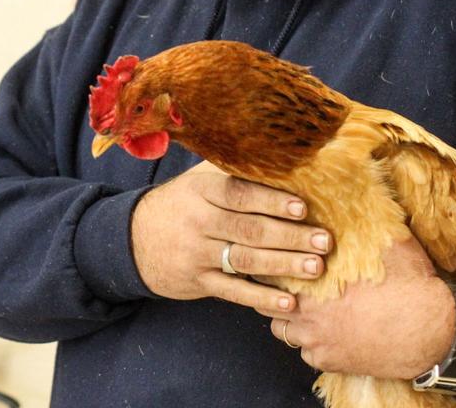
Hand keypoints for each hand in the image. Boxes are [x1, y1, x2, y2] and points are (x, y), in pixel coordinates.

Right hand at [130, 161, 330, 314]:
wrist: (132, 240)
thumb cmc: (180, 204)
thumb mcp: (196, 180)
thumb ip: (231, 171)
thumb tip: (279, 154)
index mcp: (201, 191)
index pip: (238, 194)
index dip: (271, 200)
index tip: (303, 207)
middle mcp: (198, 221)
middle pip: (248, 229)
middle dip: (289, 236)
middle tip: (323, 241)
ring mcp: (196, 254)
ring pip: (244, 260)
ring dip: (283, 265)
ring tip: (315, 267)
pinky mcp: (197, 282)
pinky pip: (232, 292)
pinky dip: (261, 298)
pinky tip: (287, 301)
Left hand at [265, 237, 455, 378]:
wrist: (433, 332)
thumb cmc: (410, 285)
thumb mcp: (389, 242)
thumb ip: (366, 223)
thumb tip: (364, 194)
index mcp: (313, 281)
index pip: (271, 270)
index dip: (271, 261)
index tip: (274, 255)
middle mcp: (307, 314)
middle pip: (267, 302)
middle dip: (273, 292)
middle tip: (284, 282)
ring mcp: (317, 342)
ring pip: (282, 330)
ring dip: (288, 318)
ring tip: (302, 307)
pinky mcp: (330, 362)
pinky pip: (305, 353)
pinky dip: (310, 343)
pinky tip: (323, 331)